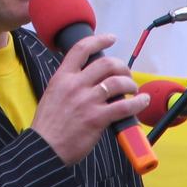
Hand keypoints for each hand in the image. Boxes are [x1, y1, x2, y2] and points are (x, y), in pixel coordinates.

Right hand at [31, 34, 149, 165]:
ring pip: (118, 82)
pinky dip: (138, 102)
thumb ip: (68, 84)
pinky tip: (142, 101)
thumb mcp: (52, 94)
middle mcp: (76, 85)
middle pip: (106, 63)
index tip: (110, 38)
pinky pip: (124, 106)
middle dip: (122, 66)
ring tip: (133, 89)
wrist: (44, 148)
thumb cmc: (47, 125)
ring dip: (131, 83)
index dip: (99, 40)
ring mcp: (88, 101)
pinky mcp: (98, 118)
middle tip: (126, 72)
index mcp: (62, 77)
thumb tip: (88, 79)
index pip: (82, 49)